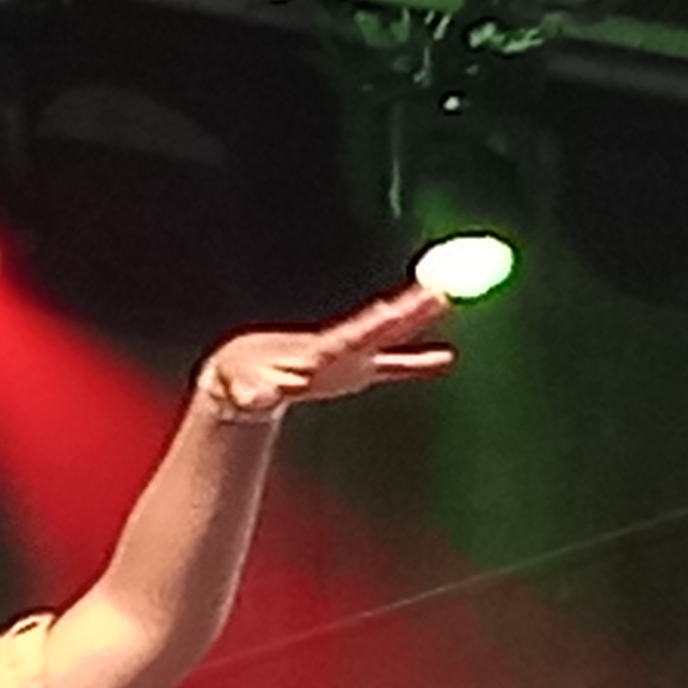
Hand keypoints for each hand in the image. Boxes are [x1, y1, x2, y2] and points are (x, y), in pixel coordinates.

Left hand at [198, 282, 457, 420]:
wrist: (244, 370)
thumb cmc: (241, 380)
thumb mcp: (245, 390)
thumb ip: (254, 393)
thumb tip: (256, 397)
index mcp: (318, 352)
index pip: (356, 336)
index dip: (378, 325)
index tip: (398, 309)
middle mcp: (338, 347)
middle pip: (382, 325)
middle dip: (410, 309)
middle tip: (441, 290)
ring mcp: (349, 356)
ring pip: (390, 336)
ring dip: (416, 319)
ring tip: (446, 299)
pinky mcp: (354, 371)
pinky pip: (392, 365)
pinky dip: (417, 363)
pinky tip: (446, 358)